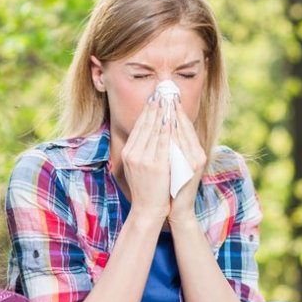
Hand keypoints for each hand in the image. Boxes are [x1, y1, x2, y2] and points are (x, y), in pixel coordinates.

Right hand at [120, 94, 171, 221]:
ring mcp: (143, 159)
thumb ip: (139, 152)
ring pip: (155, 129)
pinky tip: (173, 118)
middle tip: (163, 91)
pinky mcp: (156, 165)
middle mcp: (133, 153)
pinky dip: (168, 128)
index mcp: (128, 153)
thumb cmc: (145, 190)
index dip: (147, 110)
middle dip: (155, 106)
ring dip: (163, 112)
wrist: (147, 210)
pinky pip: (164, 141)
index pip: (139, 126)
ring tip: (169, 99)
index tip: (155, 97)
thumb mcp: (136, 168)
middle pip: (145, 124)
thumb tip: (146, 134)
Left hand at [168, 103, 207, 223]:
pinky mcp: (192, 167)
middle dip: (173, 109)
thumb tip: (165, 128)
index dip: (176, 110)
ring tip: (163, 102)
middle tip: (164, 92)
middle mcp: (198, 154)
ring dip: (173, 116)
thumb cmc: (174, 186)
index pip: (185, 125)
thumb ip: (174, 148)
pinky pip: (180, 146)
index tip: (167, 96)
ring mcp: (196, 160)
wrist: (178, 209)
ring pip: (183, 133)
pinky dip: (173, 133)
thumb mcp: (175, 164)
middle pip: (185, 126)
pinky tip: (165, 123)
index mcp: (195, 151)